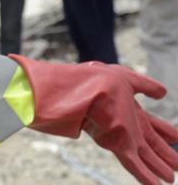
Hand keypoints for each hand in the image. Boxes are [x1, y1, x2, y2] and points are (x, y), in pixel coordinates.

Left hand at [11, 55, 177, 184]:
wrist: (85, 87)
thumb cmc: (101, 79)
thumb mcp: (128, 79)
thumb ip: (146, 86)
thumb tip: (164, 93)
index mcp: (131, 111)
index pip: (152, 125)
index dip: (165, 132)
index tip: (177, 138)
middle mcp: (127, 126)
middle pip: (150, 144)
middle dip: (164, 155)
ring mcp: (123, 137)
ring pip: (145, 158)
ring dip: (158, 168)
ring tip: (171, 178)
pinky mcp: (118, 146)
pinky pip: (134, 165)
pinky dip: (146, 177)